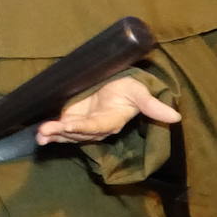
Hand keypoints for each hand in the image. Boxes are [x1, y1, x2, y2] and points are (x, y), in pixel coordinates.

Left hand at [36, 75, 180, 145]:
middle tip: (46, 130)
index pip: (98, 127)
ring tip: (40, 135)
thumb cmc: (127, 86)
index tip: (70, 126)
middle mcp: (96, 127)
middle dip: (62, 133)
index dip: (84, 128)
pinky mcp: (71, 119)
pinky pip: (60, 130)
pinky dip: (49, 133)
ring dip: (53, 135)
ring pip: (67, 135)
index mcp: (112, 120)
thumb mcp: (139, 92)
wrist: (113, 81)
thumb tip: (177, 117)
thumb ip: (152, 105)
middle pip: (78, 134)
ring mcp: (82, 124)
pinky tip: (39, 135)